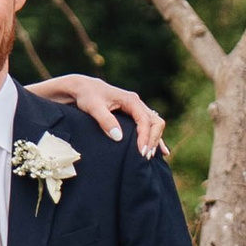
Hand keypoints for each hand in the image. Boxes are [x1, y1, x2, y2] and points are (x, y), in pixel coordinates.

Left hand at [26, 71, 165, 158]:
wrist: (83, 88)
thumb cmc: (88, 96)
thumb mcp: (94, 107)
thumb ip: (105, 120)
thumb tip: (119, 137)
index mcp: (131, 100)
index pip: (145, 120)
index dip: (145, 137)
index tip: (141, 152)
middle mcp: (137, 103)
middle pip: (155, 122)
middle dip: (153, 139)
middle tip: (144, 157)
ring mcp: (137, 109)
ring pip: (154, 124)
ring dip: (154, 140)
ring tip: (148, 157)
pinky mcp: (134, 114)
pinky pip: (149, 126)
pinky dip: (154, 138)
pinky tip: (162, 150)